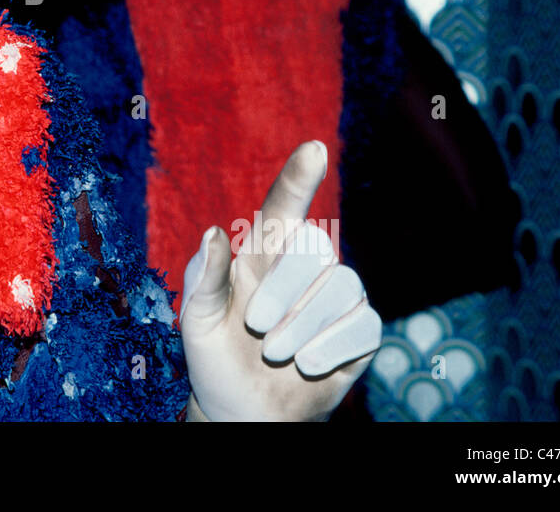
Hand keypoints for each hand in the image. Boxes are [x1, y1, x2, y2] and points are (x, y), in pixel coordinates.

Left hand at [180, 140, 381, 420]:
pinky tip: (307, 364)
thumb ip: (203, 276)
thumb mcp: (196, 321)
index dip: (299, 177)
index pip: (284, 206)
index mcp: (263, 252)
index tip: (313, 148)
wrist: (242, 411)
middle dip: (283, 290)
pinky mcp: (361, 331)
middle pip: (315, 247)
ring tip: (276, 352)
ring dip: (303, 325)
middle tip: (256, 328)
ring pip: (343, 285)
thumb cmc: (216, 357)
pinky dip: (331, 346)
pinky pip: (363, 323)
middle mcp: (304, 266)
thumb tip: (213, 232)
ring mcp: (337, 296)